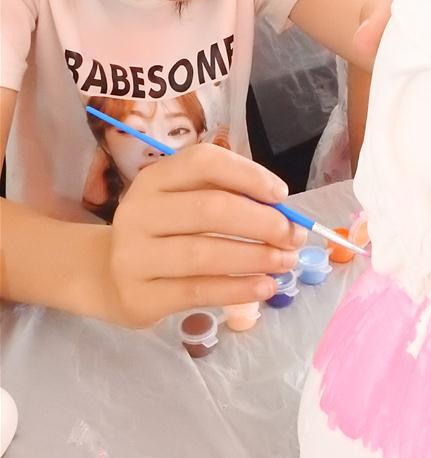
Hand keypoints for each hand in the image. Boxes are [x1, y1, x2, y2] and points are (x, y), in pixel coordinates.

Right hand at [106, 143, 304, 326]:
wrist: (109, 278)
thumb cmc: (164, 234)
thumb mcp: (183, 204)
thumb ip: (226, 199)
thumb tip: (283, 213)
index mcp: (155, 179)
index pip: (204, 162)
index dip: (248, 175)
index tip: (282, 195)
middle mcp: (139, 211)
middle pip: (210, 209)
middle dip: (263, 222)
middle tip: (294, 236)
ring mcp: (134, 255)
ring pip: (205, 253)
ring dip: (256, 257)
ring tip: (286, 263)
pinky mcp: (140, 295)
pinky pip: (197, 290)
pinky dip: (238, 288)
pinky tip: (264, 287)